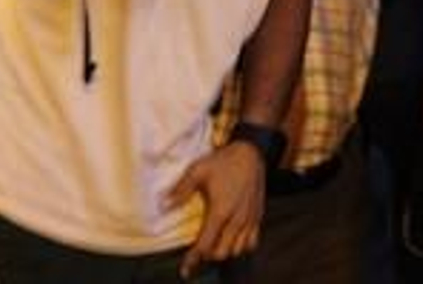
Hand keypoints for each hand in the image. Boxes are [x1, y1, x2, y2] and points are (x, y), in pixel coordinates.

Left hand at [166, 141, 265, 277]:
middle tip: (200, 248)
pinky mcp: (258, 215)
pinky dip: (242, 246)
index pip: (206, 245)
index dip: (193, 260)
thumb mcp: (198, 170)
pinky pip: (252, 242)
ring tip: (216, 243)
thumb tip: (164, 205)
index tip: (185, 270)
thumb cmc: (223, 161)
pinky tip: (233, 238)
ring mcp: (249, 218)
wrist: (251, 152)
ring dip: (226, 251)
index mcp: (220, 211)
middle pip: (222, 253)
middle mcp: (236, 219)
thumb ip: (181, 190)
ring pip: (238, 250)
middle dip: (209, 255)